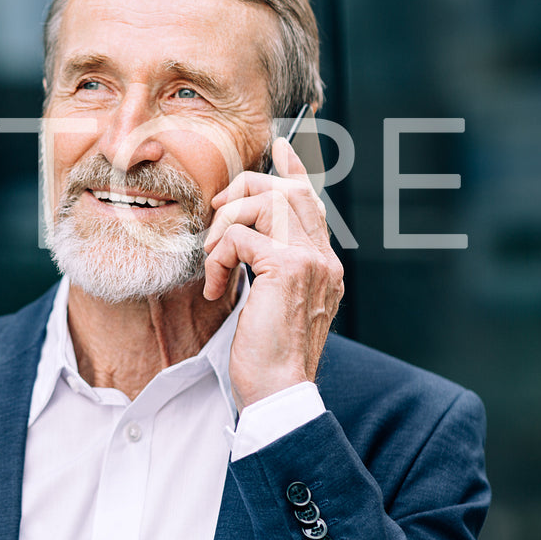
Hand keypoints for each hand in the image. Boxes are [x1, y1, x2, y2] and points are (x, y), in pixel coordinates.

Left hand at [201, 136, 343, 410]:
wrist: (280, 393)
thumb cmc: (269, 357)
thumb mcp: (273, 305)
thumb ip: (271, 269)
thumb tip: (245, 240)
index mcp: (324, 265)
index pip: (312, 203)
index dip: (293, 171)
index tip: (279, 146)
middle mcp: (324, 258)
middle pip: (287, 192)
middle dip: (244, 192)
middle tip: (217, 215)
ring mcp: (310, 261)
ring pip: (263, 204)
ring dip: (225, 226)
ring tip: (216, 262)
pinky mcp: (287, 269)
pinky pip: (240, 236)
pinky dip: (218, 257)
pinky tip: (216, 288)